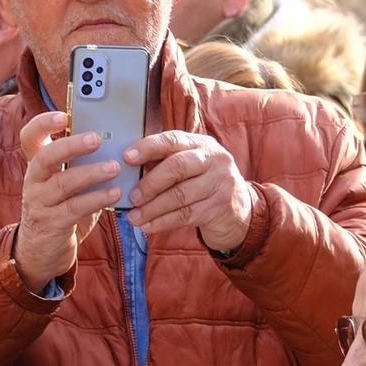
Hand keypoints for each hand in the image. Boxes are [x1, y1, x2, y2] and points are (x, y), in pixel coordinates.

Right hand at [14, 110, 119, 293]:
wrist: (42, 252)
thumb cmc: (61, 209)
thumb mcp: (67, 184)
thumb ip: (82, 164)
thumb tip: (119, 142)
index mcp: (37, 165)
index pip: (30, 137)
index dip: (43, 123)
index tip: (63, 115)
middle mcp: (33, 181)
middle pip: (45, 156)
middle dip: (71, 145)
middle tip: (97, 138)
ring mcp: (39, 203)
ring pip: (62, 183)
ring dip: (91, 173)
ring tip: (115, 167)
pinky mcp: (51, 224)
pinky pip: (74, 208)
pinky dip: (96, 199)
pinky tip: (116, 194)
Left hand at [123, 130, 256, 253]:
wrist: (239, 210)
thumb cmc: (204, 184)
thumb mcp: (190, 168)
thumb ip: (164, 164)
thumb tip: (129, 169)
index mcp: (201, 144)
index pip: (173, 139)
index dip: (148, 147)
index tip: (127, 157)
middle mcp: (214, 159)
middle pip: (177, 167)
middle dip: (150, 183)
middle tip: (132, 197)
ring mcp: (220, 183)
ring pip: (180, 195)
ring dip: (153, 208)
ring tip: (134, 217)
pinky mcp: (221, 206)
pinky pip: (186, 215)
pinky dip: (163, 222)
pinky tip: (148, 226)